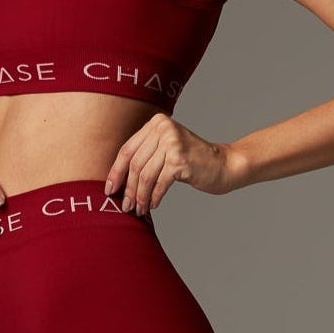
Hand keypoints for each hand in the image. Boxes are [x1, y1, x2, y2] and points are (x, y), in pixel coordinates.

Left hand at [104, 114, 244, 215]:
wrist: (223, 165)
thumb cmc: (192, 162)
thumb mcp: (166, 150)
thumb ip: (145, 155)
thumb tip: (116, 178)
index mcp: (156, 123)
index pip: (128, 149)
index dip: (116, 171)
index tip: (109, 189)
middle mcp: (163, 128)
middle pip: (135, 164)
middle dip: (127, 188)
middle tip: (125, 206)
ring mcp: (172, 142)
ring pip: (145, 175)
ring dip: (139, 196)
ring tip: (138, 209)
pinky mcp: (179, 159)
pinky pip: (159, 183)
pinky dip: (154, 197)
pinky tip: (153, 205)